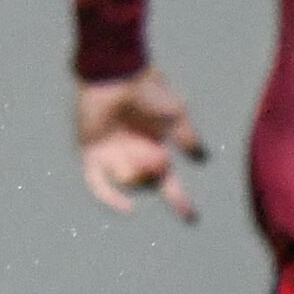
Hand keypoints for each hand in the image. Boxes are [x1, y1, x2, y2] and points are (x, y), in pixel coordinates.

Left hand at [76, 68, 209, 223]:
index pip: (168, 182)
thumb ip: (188, 136)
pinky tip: (129, 209)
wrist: (115, 75)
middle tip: (156, 157)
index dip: (179, 201)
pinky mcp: (91, 153)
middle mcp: (132, 156)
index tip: (192, 218)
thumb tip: (202, 158)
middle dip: (151, 176)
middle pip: (147, 184)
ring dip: (136, 173)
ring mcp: (111, 155)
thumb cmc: (147, 91)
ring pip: (126, 182)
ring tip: (136, 149)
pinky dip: (112, 199)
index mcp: (154, 149)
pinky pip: (99, 184)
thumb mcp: (176, 113)